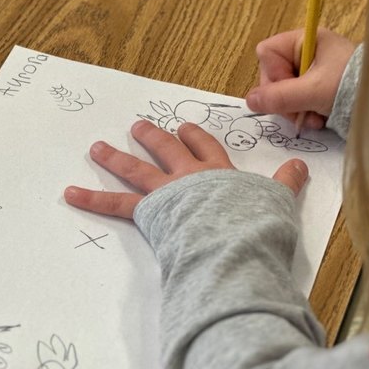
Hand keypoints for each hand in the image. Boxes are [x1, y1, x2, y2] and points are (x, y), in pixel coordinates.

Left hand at [63, 118, 308, 219]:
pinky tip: (69, 193)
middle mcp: (188, 175)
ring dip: (114, 158)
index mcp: (219, 172)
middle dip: (151, 137)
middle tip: (136, 127)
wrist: (234, 241)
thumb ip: (285, 183)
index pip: (204, 146)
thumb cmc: (257, 224)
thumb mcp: (278, 201)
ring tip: (96, 148)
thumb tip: (299, 165)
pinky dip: (90, 198)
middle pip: (166, 150)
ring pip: (135, 169)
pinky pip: (114, 205)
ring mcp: (166, 192)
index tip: (185, 129)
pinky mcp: (149, 213)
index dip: (194, 137)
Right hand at [245, 27, 354, 130]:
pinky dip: (306, 111)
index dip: (272, 74)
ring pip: (286, 89)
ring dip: (296, 109)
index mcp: (305, 40)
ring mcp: (315, 69)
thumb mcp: (313, 91)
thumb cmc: (351, 86)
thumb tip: (250, 101)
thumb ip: (279, 97)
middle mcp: (308, 52)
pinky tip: (318, 119)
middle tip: (297, 112)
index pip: (267, 52)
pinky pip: (300, 98)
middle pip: (275, 74)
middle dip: (285, 98)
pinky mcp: (321, 86)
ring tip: (313, 119)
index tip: (287, 90)